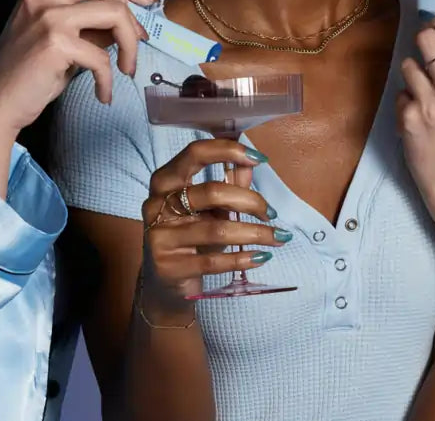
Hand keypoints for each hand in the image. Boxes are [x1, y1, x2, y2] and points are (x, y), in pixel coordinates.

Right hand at [0, 0, 154, 137]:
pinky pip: (101, 57)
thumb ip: (92, 26)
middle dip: (131, 12)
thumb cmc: (29, 75)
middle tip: (137, 42)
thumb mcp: (63, 41)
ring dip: (130, 46)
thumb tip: (131, 23)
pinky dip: (108, 80)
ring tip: (127, 70)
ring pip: (114, 13)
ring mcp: (48, 17)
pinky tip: (103, 94)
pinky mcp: (53, 44)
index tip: (148, 6)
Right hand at [141, 139, 287, 305]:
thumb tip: (251, 162)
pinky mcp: (168, 267)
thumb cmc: (191, 236)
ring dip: (255, 233)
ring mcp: (159, 236)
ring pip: (217, 229)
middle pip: (211, 192)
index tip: (260, 159)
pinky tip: (261, 256)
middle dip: (250, 201)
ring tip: (278, 236)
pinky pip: (213, 261)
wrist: (166, 284)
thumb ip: (229, 183)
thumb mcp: (209, 208)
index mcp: (165, 180)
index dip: (228, 151)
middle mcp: (156, 204)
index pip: (195, 153)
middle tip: (272, 212)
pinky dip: (242, 258)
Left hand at [396, 17, 434, 218]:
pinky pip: (401, 93)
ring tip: (424, 93)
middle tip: (426, 52)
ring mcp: (430, 104)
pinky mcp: (409, 117)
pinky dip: (406, 101)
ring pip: (408, 64)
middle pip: (426, 38)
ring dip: (413, 74)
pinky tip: (418, 117)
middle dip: (423, 41)